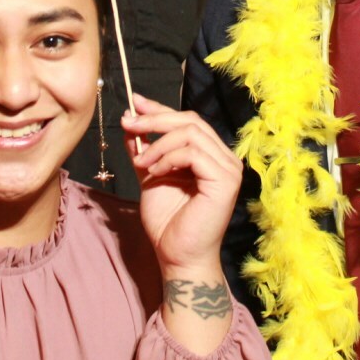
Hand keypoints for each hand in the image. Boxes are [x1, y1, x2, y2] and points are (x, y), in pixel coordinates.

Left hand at [125, 94, 241, 278]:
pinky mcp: (225, 180)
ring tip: (141, 162)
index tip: (134, 103)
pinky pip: (193, 153)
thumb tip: (130, 120)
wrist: (176, 256)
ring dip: (158, 143)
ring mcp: (229, 169)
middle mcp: (225, 158)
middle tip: (130, 124)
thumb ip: (144, 149)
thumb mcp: (151, 175)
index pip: (188, 121)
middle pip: (191, 121)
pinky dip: (168, 158)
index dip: (160, 109)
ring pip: (191, 133)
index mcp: (212, 155)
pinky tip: (155, 172)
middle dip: (155, 119)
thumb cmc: (167, 221)